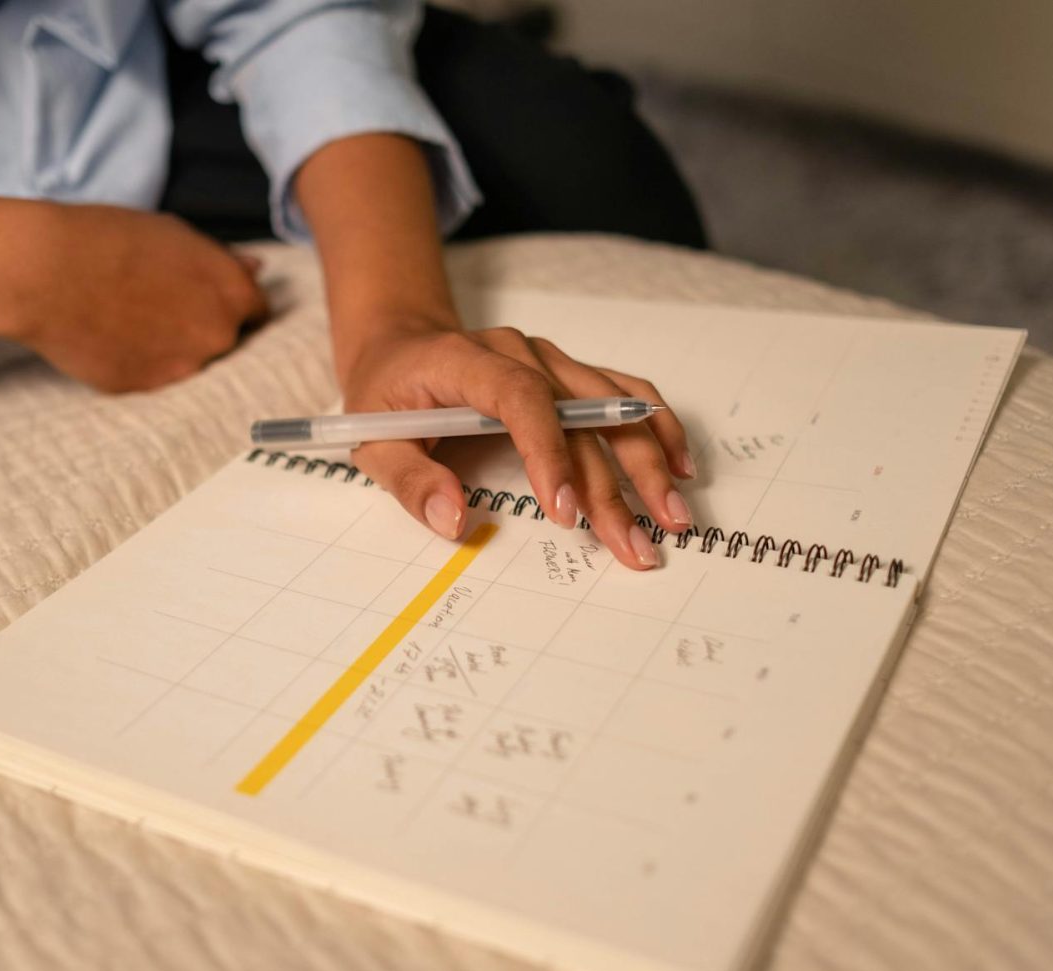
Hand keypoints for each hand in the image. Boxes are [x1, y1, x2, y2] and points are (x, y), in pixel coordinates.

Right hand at [0, 190, 267, 392]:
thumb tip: (255, 269)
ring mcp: (182, 369)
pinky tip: (111, 335)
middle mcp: (217, 337)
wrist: (45, 272)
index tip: (212, 300)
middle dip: (204, 328)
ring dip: (172, 348)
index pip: (257, 311)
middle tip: (164, 307)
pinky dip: (139, 362)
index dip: (234, 304)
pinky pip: (152, 377)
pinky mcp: (145, 390)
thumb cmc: (109, 239)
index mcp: (233, 293)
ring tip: (131, 318)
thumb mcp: (175, 234)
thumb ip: (222, 260)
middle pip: (228, 342)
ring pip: (189, 364)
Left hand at [340, 323, 695, 570]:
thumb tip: (454, 521)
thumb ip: (411, 481)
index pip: (519, 399)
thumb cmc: (385, 394)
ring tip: (673, 516)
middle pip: (578, 415)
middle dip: (611, 486)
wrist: (400, 343)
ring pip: (611, 405)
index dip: (548, 453)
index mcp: (465, 362)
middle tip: (635, 545)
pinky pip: (622, 391)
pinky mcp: (567, 372)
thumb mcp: (372, 441)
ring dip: (648, 461)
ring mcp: (549, 359)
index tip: (565, 512)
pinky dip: (656, 425)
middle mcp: (518, 353)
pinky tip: (680, 465)